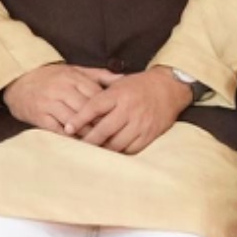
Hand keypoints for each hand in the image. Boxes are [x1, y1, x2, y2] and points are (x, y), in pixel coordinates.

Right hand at [2, 62, 111, 137]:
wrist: (20, 79)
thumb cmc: (53, 77)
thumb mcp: (76, 70)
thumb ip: (99, 75)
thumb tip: (123, 77)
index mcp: (74, 77)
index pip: (96, 96)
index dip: (108, 110)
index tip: (119, 121)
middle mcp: (62, 89)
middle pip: (86, 110)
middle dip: (99, 124)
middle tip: (113, 137)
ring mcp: (49, 102)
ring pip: (73, 121)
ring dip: (86, 133)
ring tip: (98, 144)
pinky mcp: (39, 115)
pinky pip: (56, 129)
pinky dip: (68, 138)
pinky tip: (78, 144)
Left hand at [71, 68, 194, 154]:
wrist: (170, 88)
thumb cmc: (139, 86)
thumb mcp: (119, 83)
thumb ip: (101, 96)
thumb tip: (77, 110)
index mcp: (118, 94)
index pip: (94, 107)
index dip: (79, 119)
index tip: (67, 129)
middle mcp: (128, 109)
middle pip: (103, 130)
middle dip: (88, 141)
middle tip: (76, 147)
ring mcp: (140, 123)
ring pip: (116, 143)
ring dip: (103, 149)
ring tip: (92, 152)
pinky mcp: (149, 134)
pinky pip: (130, 149)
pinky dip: (119, 152)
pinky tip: (112, 152)